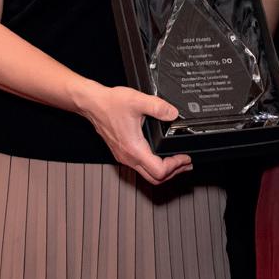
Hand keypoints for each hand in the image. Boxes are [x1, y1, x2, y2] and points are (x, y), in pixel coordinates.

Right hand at [76, 83, 192, 184]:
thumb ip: (158, 107)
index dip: (176, 166)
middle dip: (174, 172)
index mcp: (134, 149)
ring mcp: (124, 156)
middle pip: (154, 179)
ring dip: (165, 170)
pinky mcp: (122, 152)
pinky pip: (141, 167)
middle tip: (186, 163)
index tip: (185, 157)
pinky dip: (155, 165)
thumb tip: (173, 113)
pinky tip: (162, 155)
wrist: (92, 104)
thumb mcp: (138, 100)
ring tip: (178, 161)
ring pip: (147, 174)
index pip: (159, 171)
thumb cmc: (110, 104)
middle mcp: (128, 157)